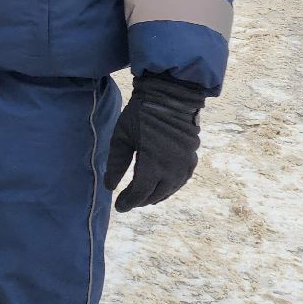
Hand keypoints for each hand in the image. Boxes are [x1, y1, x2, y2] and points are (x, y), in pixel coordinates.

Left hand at [104, 74, 207, 211]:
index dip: (128, 202)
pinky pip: (180, 183)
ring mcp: (185, 166)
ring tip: (141, 197)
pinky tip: (159, 187)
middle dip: (139, 200)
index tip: (118, 207)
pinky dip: (168, 188)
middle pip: (154, 195)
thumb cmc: (141, 113)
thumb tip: (110, 187)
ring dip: (154, 196)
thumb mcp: (122, 136)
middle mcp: (172, 169)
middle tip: (127, 201)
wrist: (172, 97)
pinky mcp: (192, 161)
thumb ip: (116, 163)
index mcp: (153, 164)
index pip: (140, 193)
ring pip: (169, 191)